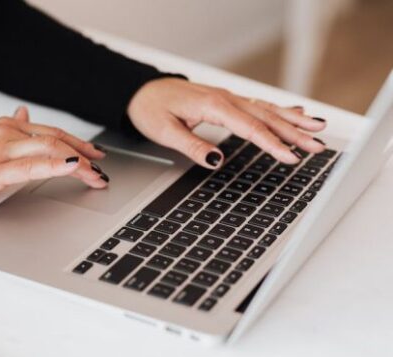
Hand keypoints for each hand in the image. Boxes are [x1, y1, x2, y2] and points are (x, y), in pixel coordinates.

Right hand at [0, 106, 107, 206]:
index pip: (51, 132)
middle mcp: (8, 133)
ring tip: (96, 176)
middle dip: (85, 154)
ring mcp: (2, 150)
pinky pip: (30, 166)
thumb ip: (9, 126)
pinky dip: (55, 166)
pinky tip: (72, 168)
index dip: (77, 142)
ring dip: (79, 163)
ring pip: (50, 151)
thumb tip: (23, 112)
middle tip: (103, 167)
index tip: (95, 153)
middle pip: (56, 140)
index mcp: (7, 126)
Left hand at [127, 78, 327, 168]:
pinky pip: (259, 105)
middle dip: (294, 133)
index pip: (249, 128)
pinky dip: (280, 109)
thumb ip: (191, 146)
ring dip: (294, 120)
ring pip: (267, 109)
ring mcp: (228, 98)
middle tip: (319, 146)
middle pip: (266, 117)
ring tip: (319, 129)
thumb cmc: (151, 109)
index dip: (272, 144)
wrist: (141, 91)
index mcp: (213, 106)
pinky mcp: (227, 101)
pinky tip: (297, 113)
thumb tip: (216, 161)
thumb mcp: (164, 132)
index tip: (291, 157)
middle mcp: (225, 99)